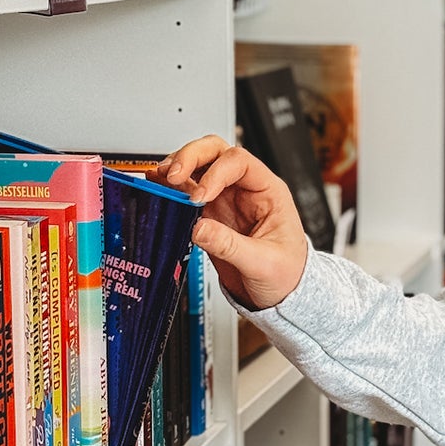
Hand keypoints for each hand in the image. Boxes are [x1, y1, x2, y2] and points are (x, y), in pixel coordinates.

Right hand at [155, 135, 308, 310]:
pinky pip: (185, 191)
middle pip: (216, 152)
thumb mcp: (264, 263)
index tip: (200, 196)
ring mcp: (225, 199)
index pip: (240, 163)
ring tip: (160, 179)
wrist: (280, 293)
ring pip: (198, 166)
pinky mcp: (208, 214)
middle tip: (173, 175)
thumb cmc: (286, 273)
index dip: (216, 173)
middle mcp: (245, 189)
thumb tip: (199, 229)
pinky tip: (158, 188)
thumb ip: (231, 246)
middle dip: (191, 156)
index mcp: (269, 192)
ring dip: (177, 168)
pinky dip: (170, 188)